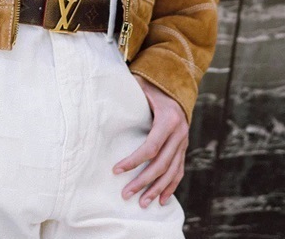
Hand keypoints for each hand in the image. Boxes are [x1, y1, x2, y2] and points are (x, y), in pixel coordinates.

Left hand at [112, 76, 188, 206]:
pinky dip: (171, 186)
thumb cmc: (153, 84)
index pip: (151, 147)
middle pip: (161, 164)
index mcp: (169, 119)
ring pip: (172, 171)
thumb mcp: (141, 85)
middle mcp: (180, 132)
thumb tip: (100, 95)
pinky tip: (162, 200)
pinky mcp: (184, 146)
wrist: (177, 82)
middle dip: (143, 181)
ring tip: (142, 203)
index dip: (134, 161)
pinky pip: (179, 170)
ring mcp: (184, 141)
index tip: (116, 170)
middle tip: (126, 194)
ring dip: (157, 189)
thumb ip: (127, 92)